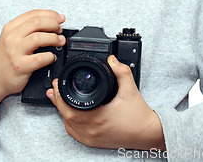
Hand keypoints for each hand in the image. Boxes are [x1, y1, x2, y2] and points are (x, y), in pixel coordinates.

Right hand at [0, 9, 64, 131]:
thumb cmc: (4, 59)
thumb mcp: (10, 38)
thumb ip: (26, 29)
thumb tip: (52, 22)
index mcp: (10, 28)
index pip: (33, 14)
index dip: (50, 14)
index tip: (60, 18)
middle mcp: (11, 37)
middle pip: (37, 22)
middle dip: (54, 24)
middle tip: (60, 30)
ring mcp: (14, 52)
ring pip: (39, 37)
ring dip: (54, 38)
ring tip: (60, 41)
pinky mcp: (20, 66)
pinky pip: (40, 58)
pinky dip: (50, 56)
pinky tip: (52, 57)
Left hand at [47, 55, 164, 150]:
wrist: (148, 133)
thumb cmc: (139, 116)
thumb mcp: (130, 89)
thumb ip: (121, 72)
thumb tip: (112, 60)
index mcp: (98, 117)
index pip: (69, 108)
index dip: (59, 96)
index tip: (57, 84)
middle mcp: (92, 130)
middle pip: (66, 117)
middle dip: (58, 101)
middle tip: (55, 89)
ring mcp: (93, 138)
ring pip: (69, 126)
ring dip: (63, 112)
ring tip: (60, 99)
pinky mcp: (95, 142)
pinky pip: (76, 134)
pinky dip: (70, 123)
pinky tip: (71, 115)